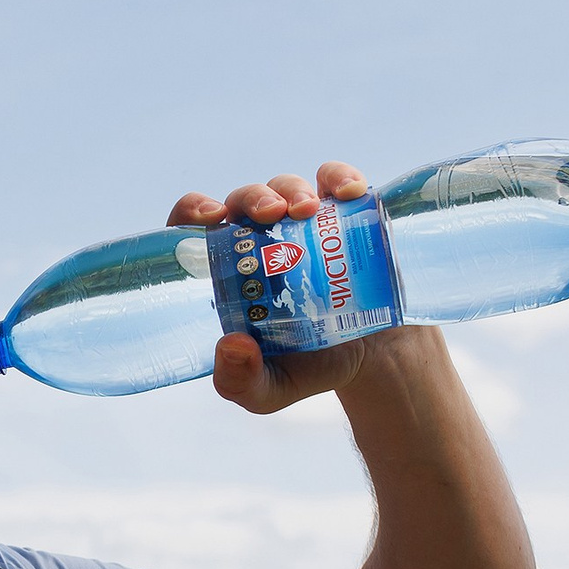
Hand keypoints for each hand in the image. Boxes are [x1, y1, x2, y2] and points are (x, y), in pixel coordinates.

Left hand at [166, 160, 385, 415]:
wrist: (376, 357)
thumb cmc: (309, 367)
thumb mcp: (269, 390)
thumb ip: (240, 381)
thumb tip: (231, 345)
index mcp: (229, 272)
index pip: (194, 229)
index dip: (192, 212)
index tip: (209, 216)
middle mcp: (261, 239)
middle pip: (243, 201)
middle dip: (253, 198)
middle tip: (271, 215)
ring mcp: (304, 222)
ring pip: (286, 187)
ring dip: (293, 189)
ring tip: (307, 210)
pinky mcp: (346, 214)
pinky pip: (336, 182)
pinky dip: (341, 178)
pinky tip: (348, 192)